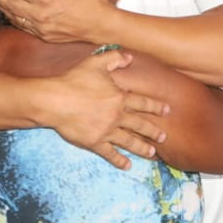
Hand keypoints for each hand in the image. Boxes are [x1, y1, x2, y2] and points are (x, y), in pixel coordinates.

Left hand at [0, 0, 112, 44]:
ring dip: (3, 7)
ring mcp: (41, 27)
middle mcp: (40, 14)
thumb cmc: (93, 0)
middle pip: (10, 3)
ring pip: (14, 17)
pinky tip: (11, 13)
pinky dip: (14, 19)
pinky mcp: (44, 35)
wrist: (101, 25)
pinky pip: (24, 27)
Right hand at [46, 51, 169, 169]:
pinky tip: (127, 165)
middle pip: (140, 125)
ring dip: (142, 148)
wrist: (55, 100)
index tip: (167, 110)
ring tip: (152, 153)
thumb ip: (114, 57)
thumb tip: (129, 57)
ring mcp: (107, 131)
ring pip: (129, 141)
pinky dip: (119, 161)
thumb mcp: (95, 63)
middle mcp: (116, 116)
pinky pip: (110, 154)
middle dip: (153, 131)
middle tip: (163, 137)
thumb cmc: (74, 80)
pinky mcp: (95, 142)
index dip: (156, 106)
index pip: (143, 103)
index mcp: (119, 97)